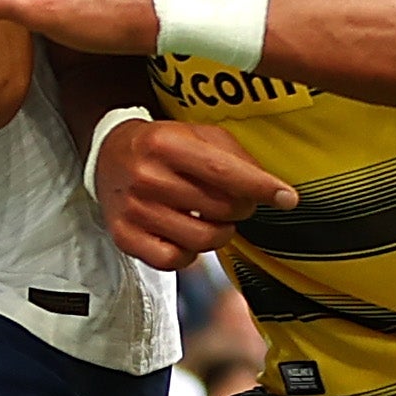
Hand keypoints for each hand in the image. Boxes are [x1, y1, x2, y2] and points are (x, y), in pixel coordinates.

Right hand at [92, 117, 296, 271]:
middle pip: (219, 209)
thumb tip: (267, 187)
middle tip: (236, 202)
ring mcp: (134, 210)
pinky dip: (191, 253)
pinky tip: (187, 235)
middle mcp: (147, 177)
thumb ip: (235, 156)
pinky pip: (175, 261)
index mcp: (167, 144)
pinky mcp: (125, 236)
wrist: (108, 155)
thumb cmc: (162, 146)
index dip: (260, 187)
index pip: (223, 172)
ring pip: (202, 240)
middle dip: (241, 209)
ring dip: (220, 233)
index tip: (287, 198)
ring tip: (213, 219)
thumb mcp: (197, 134)